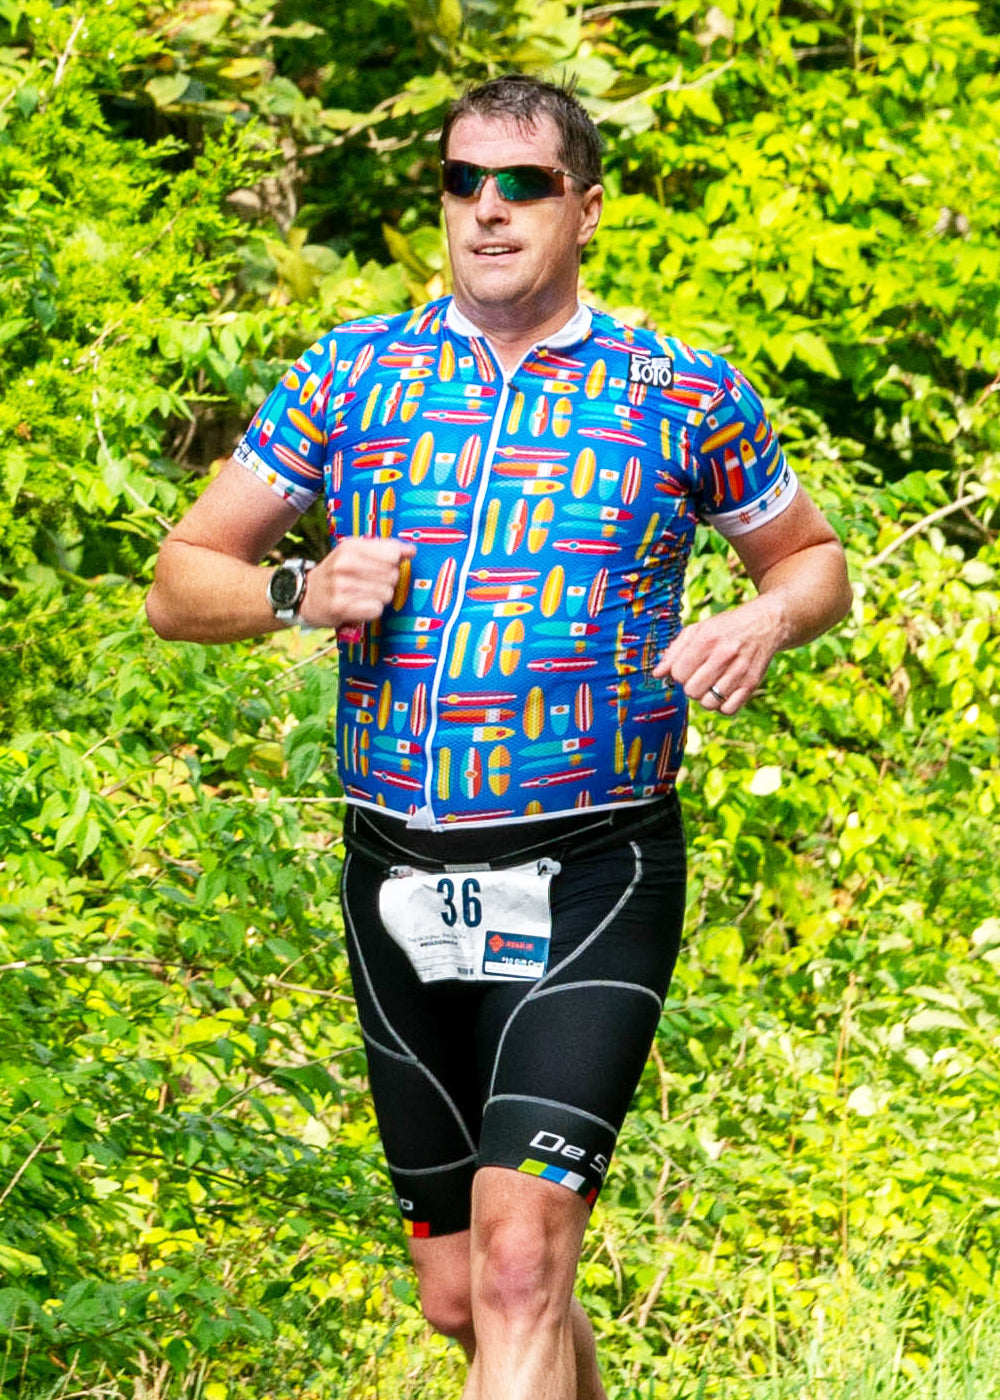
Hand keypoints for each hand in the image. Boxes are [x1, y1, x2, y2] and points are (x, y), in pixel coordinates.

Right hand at [298, 537, 415, 630]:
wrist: (306, 595)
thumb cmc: (337, 573)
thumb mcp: (354, 553)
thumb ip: (384, 549)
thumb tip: (411, 551)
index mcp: (350, 546)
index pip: (392, 553)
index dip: (394, 562)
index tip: (387, 566)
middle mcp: (345, 564)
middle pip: (392, 575)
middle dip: (387, 582)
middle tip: (370, 584)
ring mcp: (341, 586)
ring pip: (387, 594)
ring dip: (380, 597)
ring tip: (363, 595)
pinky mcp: (340, 607)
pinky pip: (376, 609)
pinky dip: (372, 610)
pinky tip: (360, 606)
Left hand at [652, 595, 784, 713]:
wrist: (765, 624)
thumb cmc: (725, 628)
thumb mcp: (697, 630)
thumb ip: (674, 651)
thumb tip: (657, 674)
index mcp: (706, 639)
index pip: (678, 673)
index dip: (678, 673)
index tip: (686, 667)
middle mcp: (723, 655)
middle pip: (691, 691)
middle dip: (690, 686)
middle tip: (698, 677)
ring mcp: (739, 671)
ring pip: (709, 703)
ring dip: (705, 697)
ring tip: (711, 684)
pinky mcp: (752, 683)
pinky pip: (728, 710)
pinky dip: (722, 706)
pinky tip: (723, 693)